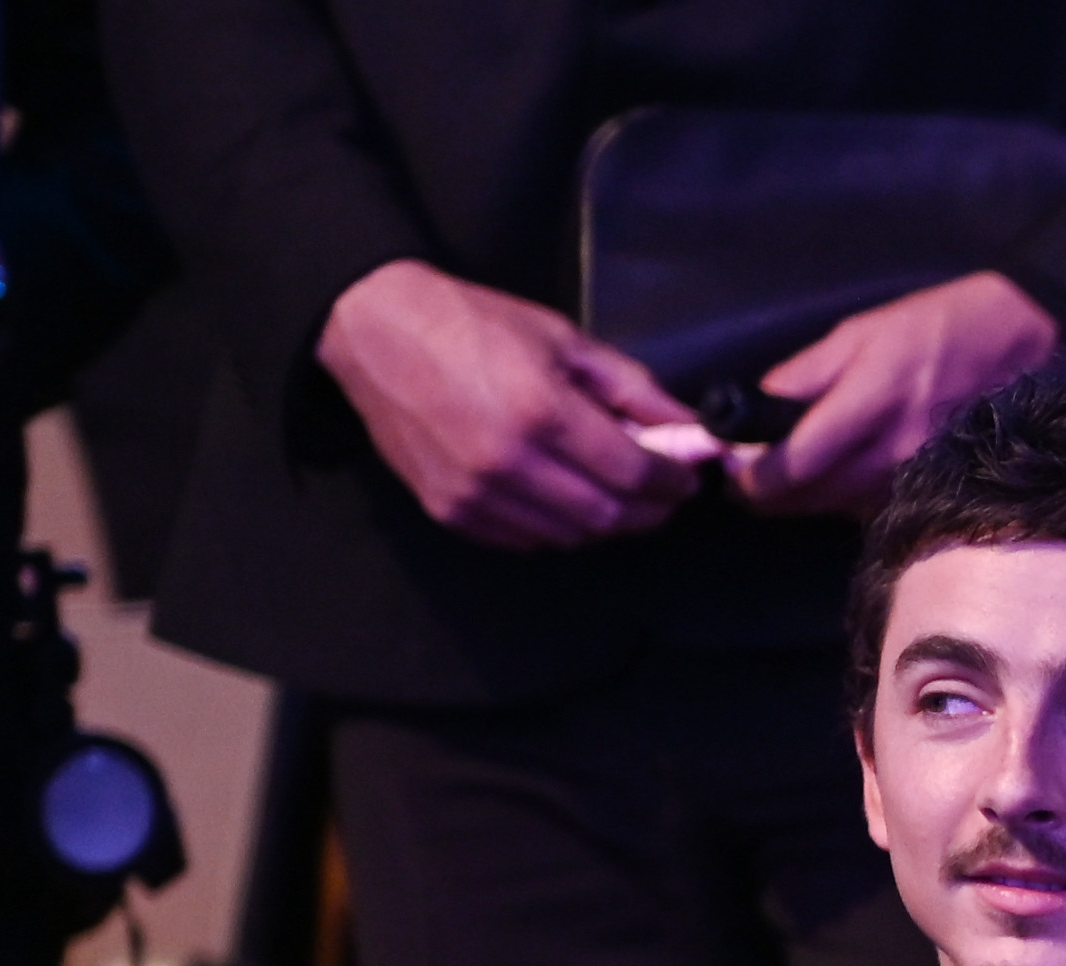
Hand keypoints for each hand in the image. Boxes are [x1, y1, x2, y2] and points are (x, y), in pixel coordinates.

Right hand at [315, 260, 702, 548]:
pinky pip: (525, 540)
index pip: (633, 474)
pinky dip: (556, 527)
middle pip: (607, 516)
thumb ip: (632, 389)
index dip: (672, 482)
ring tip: (613, 492)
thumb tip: (691, 429)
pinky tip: (562, 497)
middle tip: (660, 492)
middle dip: (647, 510)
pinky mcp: (449, 511)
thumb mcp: (563, 339)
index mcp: (541, 411)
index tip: (686, 476)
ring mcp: (474, 493)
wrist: (375, 330)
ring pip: (570, 536)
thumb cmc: (474, 325)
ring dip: (603, 521)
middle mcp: (508, 462)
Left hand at [727, 272, 1061, 518]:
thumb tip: (754, 409)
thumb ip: (803, 375)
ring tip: (786, 482)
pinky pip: (874, 507)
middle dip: (771, 495)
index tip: (732, 471)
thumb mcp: (859, 333)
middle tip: (746, 484)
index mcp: (870, 399)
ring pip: (842, 508)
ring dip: (807, 501)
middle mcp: (896, 448)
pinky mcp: (936, 489)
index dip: (754, 477)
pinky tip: (839, 480)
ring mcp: (920, 475)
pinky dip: (846, 500)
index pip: (797, 462)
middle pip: (814, 497)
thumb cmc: (935, 328)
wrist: (1019, 345)